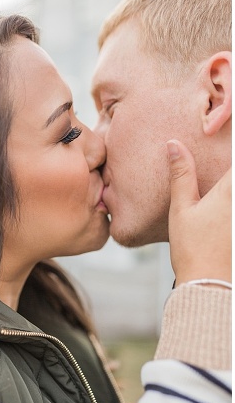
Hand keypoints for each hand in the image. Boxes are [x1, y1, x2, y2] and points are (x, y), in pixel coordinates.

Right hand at [167, 140, 230, 284]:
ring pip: (233, 188)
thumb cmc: (193, 248)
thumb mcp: (182, 209)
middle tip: (213, 168)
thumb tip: (173, 144)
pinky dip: (227, 202)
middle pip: (233, 172)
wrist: (210, 285)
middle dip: (226, 168)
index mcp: (231, 188)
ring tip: (214, 202)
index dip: (231, 133)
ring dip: (226, 186)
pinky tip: (221, 210)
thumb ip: (181, 174)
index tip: (223, 117)